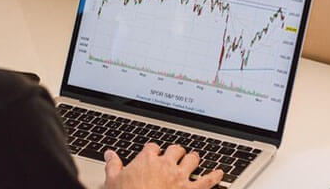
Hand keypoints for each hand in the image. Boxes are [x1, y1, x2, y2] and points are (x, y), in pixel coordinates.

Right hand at [103, 143, 223, 188]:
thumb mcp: (113, 181)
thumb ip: (113, 165)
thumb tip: (109, 155)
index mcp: (147, 160)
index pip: (152, 147)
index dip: (154, 150)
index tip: (153, 153)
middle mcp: (165, 164)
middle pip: (175, 149)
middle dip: (176, 151)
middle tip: (176, 155)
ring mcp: (180, 177)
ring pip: (192, 159)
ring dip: (194, 159)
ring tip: (194, 158)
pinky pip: (207, 181)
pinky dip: (215, 176)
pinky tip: (219, 173)